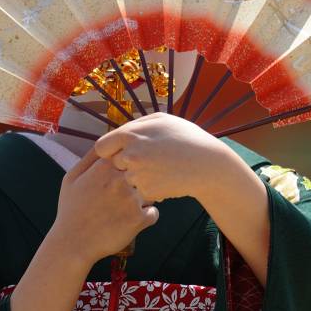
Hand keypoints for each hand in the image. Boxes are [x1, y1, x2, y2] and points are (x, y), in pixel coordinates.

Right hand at [50, 146, 159, 265]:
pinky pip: (154, 213)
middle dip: (141, 181)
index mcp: (105, 166)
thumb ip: (89, 158)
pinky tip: (130, 222)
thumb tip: (106, 143)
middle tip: (127, 195)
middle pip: (144, 171)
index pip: (130, 155)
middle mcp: (120, 179)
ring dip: (144, 199)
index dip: (130, 166)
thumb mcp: (71, 178)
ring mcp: (131, 198)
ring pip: (152, 191)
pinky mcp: (139, 219)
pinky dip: (146, 218)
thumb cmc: (71, 210)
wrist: (72, 244)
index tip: (124, 176)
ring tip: (126, 210)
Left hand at [93, 111, 225, 202]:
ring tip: (160, 169)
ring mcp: (138, 175)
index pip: (101, 147)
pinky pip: (140, 190)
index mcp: (130, 134)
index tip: (120, 152)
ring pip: (127, 178)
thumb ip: (136, 125)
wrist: (208, 164)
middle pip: (113, 164)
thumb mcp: (161, 120)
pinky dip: (150, 187)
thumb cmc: (186, 138)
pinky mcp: (147, 191)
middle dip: (125, 164)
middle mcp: (130, 155)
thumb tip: (119, 132)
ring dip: (138, 177)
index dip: (110, 151)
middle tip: (147, 161)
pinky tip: (166, 179)